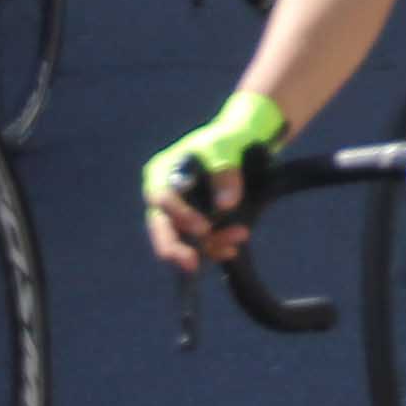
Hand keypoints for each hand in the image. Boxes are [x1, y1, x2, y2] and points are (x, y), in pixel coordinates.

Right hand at [140, 90, 288, 270]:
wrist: (243, 147)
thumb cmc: (226, 141)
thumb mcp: (225, 148)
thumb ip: (224, 173)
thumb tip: (226, 205)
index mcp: (161, 173)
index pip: (162, 198)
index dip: (180, 215)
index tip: (203, 228)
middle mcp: (165, 197)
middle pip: (161, 227)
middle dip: (175, 248)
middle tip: (190, 264)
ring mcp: (180, 214)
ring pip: (184, 240)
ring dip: (209, 245)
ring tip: (240, 235)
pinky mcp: (196, 227)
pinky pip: (200, 245)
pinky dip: (216, 248)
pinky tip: (232, 249)